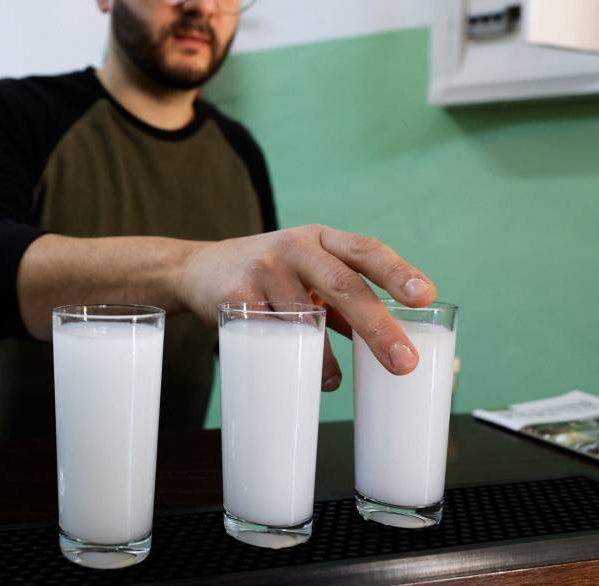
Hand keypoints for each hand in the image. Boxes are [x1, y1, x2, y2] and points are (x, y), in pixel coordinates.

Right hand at [176, 225, 436, 389]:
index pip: (366, 250)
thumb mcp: (305, 272)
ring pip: (305, 317)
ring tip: (333, 383)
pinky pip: (268, 331)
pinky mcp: (235, 294)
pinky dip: (286, 356)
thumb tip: (390, 343)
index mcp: (320, 239)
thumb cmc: (266, 274)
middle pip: (344, 285)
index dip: (398, 272)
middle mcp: (294, 246)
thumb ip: (341, 300)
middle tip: (404, 362)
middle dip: (377, 327)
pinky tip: (293, 371)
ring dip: (323, 357)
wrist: (195, 269)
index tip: (426, 296)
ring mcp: (263, 268)